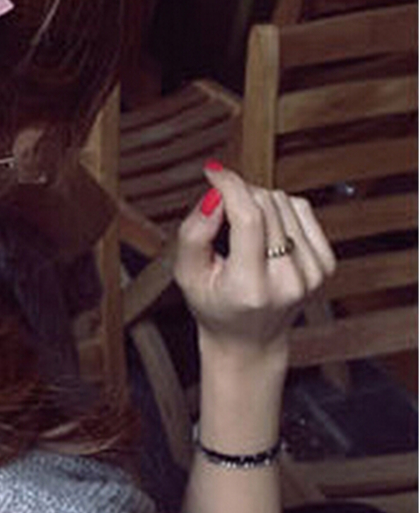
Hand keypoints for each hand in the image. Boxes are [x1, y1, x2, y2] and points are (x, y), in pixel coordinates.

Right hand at [173, 164, 336, 364]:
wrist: (249, 340)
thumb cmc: (214, 306)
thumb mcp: (187, 273)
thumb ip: (194, 232)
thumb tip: (215, 194)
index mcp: (249, 287)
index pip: (248, 219)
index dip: (230, 186)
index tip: (213, 172)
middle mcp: (287, 281)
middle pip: (266, 205)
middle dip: (239, 194)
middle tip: (221, 208)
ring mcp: (312, 273)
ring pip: (284, 202)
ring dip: (258, 201)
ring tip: (242, 225)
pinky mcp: (325, 264)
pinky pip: (302, 209)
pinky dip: (280, 209)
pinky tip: (265, 228)